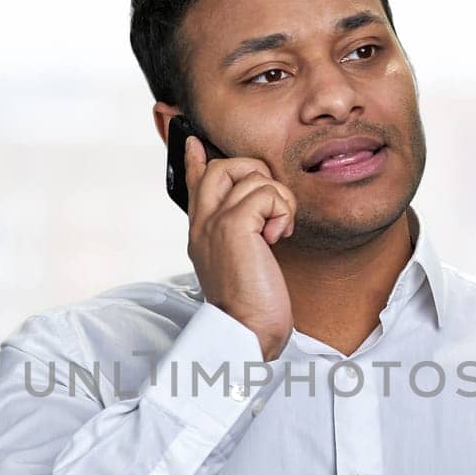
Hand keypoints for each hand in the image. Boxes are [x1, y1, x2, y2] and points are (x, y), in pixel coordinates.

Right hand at [182, 131, 295, 361]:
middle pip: (221, 165)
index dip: (194, 160)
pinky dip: (282, 212)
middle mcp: (202, 224)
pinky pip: (266, 193)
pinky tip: (278, 238)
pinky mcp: (234, 226)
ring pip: (251, 174)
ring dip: (278, 199)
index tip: (193, 142)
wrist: (246, 331)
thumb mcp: (239, 265)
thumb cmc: (249, 307)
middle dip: (255, 174)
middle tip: (271, 207)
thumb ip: (240, 237)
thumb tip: (255, 219)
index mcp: (200, 233)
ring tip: (277, 232)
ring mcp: (214, 222)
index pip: (193, 185)